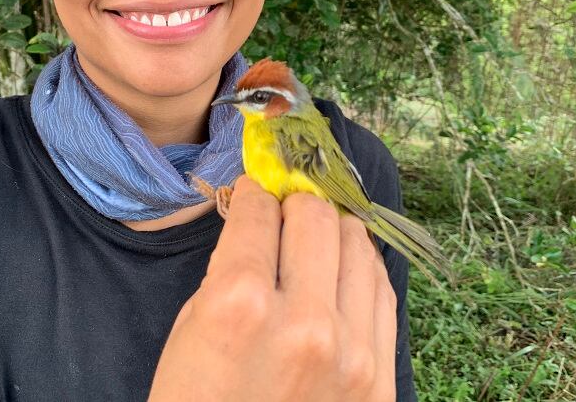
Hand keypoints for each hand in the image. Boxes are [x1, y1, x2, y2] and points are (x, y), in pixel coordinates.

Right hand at [148, 175, 396, 401]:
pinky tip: (341, 270)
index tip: (254, 192)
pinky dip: (360, 270)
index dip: (253, 194)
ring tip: (315, 237)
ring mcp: (352, 355)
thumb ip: (231, 269)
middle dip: (296, 203)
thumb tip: (261, 221)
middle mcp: (304, 324)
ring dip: (333, 231)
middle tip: (285, 210)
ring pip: (359, 246)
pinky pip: (383, 294)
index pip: (259, 213)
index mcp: (239, 306)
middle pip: (316, 217)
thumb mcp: (192, 329)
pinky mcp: (380, 382)